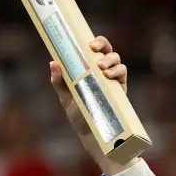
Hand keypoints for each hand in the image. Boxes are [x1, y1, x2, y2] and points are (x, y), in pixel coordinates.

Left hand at [50, 36, 127, 171]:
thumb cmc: (78, 114)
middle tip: (94, 49)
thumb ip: (59, 81)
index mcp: (89, 68)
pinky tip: (108, 76)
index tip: (86, 41)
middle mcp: (102, 71)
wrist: (91, 134)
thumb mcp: (66, 97)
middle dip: (102, 44)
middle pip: (107, 49)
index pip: (93, 49)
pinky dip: (117, 71)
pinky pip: (122, 73)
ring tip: (101, 68)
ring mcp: (113, 79)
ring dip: (110, 60)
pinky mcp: (121, 89)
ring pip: (116, 59)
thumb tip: (53, 62)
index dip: (93, 41)